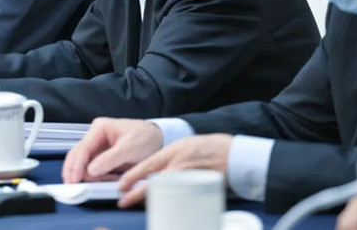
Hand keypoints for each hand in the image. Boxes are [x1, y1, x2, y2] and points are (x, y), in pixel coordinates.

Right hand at [63, 118, 163, 184]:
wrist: (156, 140)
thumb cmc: (144, 137)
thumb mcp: (129, 147)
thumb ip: (110, 158)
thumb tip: (91, 170)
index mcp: (99, 128)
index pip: (82, 148)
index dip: (76, 165)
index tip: (74, 179)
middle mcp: (95, 138)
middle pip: (77, 156)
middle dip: (77, 172)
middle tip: (79, 187)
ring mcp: (97, 149)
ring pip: (82, 165)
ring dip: (88, 177)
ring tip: (105, 181)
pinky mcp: (101, 159)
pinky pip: (92, 171)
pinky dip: (96, 179)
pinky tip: (107, 180)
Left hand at [117, 134, 231, 207]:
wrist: (236, 154)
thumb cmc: (211, 148)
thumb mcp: (186, 146)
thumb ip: (171, 157)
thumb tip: (154, 171)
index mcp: (175, 150)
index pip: (148, 164)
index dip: (132, 176)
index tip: (120, 185)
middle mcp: (180, 163)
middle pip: (153, 182)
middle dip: (137, 193)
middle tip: (124, 201)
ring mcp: (190, 177)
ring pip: (165, 192)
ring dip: (152, 200)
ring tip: (142, 205)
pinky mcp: (200, 189)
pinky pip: (182, 200)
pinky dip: (172, 205)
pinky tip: (166, 209)